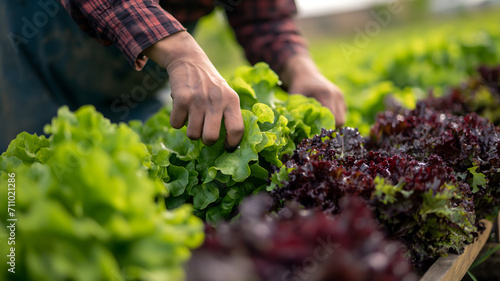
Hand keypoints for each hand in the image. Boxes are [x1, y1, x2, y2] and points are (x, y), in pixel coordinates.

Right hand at [144, 31, 243, 148]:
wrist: (189, 60)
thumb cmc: (210, 84)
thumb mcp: (226, 94)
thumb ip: (228, 114)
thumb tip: (227, 143)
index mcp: (232, 100)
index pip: (237, 129)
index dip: (232, 143)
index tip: (227, 147)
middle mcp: (217, 100)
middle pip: (210, 138)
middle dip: (206, 140)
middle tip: (204, 133)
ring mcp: (198, 99)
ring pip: (192, 135)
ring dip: (191, 131)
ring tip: (192, 118)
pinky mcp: (182, 98)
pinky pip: (176, 124)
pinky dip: (176, 121)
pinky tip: (181, 110)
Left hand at [281, 54, 345, 127]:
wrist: (305, 74)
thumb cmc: (298, 87)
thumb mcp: (294, 98)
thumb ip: (296, 112)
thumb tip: (297, 130)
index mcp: (326, 94)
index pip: (334, 119)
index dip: (326, 129)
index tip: (316, 135)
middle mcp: (336, 94)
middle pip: (340, 121)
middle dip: (330, 129)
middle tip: (318, 134)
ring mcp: (340, 96)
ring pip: (342, 118)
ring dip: (333, 124)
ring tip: (321, 126)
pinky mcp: (341, 98)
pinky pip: (342, 114)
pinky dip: (335, 119)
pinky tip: (324, 118)